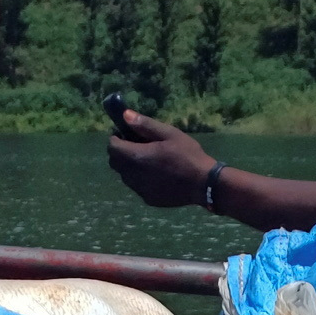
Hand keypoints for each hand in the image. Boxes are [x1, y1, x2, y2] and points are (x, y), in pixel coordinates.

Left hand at [104, 108, 219, 208]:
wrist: (203, 184)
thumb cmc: (188, 155)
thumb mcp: (169, 133)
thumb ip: (144, 124)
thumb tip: (125, 115)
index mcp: (137, 157)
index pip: (112, 147)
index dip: (116, 139)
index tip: (125, 134)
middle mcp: (133, 175)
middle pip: (115, 163)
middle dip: (120, 152)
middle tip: (136, 146)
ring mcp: (140, 189)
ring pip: (125, 176)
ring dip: (129, 166)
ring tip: (148, 160)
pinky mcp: (148, 199)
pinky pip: (137, 186)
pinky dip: (140, 179)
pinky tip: (156, 175)